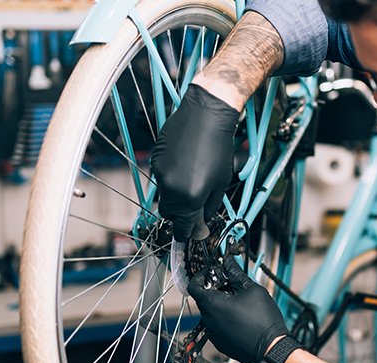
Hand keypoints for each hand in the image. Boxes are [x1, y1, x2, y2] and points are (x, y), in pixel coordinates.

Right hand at [150, 85, 238, 240]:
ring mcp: (160, 174)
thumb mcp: (221, 182)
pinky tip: (185, 165)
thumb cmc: (218, 145)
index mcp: (189, 198)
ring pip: (165, 196)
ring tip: (193, 179)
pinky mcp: (155, 160)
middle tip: (195, 209)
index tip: (192, 235)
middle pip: (170, 214)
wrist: (205, 115)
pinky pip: (161, 178)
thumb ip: (209, 206)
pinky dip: (172, 178)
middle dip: (181, 215)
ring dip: (177, 195)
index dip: (188, 233)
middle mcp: (171, 188)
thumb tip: (202, 223)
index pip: (183, 226)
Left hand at [187, 257, 287, 362]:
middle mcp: (208, 320)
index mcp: (212, 304)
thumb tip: (228, 262)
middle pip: (204, 299)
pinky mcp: (221, 343)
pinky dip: (225, 319)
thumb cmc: (263, 320)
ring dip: (221, 304)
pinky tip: (242, 317)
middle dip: (216, 289)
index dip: (201, 276)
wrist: (271, 348)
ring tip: (241, 302)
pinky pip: (218, 326)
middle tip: (232, 284)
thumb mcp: (251, 289)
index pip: (194, 286)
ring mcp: (213, 334)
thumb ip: (236, 273)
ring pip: (212, 312)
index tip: (212, 272)